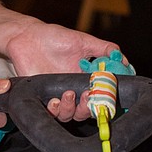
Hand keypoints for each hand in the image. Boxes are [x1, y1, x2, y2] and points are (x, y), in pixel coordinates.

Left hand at [2, 19, 122, 121]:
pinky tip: (54, 100)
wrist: (27, 36)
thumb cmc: (54, 38)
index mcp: (83, 80)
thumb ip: (105, 49)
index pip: (98, 98)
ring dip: (71, 109)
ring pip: (68, 115)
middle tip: (87, 96)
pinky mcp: (40, 97)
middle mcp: (71, 90)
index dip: (104, 101)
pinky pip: (49, 112)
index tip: (107, 97)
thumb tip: (124, 61)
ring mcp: (55, 95)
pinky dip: (54, 109)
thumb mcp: (84, 41)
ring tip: (68, 94)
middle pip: (84, 112)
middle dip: (87, 109)